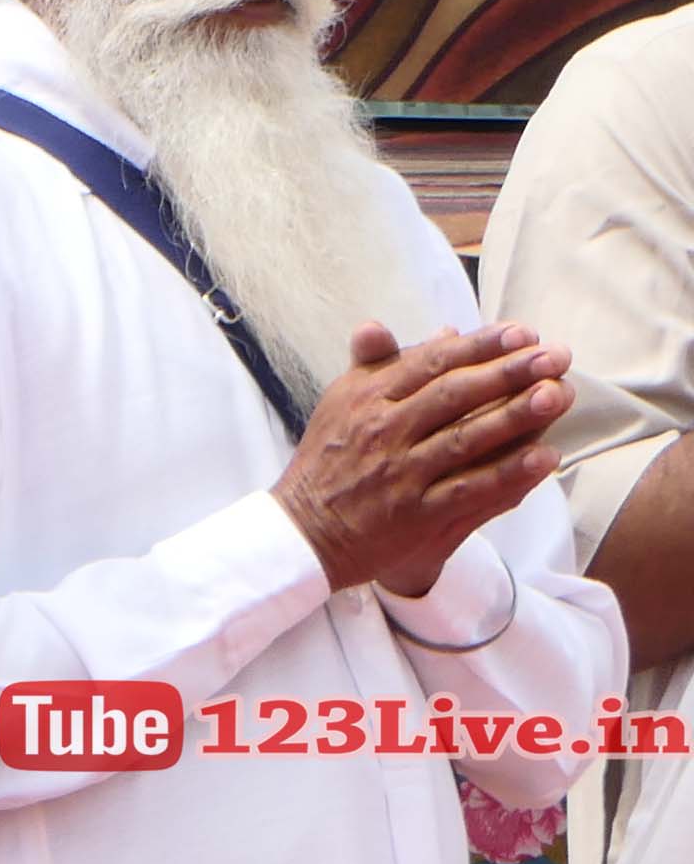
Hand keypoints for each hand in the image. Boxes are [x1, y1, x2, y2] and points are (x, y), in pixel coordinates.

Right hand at [277, 321, 569, 599]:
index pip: (431, 363)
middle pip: (454, 395)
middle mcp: (382, 431)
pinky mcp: (416, 515)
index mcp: (365, 397)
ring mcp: (401, 475)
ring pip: (466, 439)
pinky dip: (509, 474)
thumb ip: (389, 364)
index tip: (525, 333)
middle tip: (556, 356)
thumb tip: (444, 331)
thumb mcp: (344, 402)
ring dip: (516, 416)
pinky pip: (470, 490)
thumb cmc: (332, 460)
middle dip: (509, 372)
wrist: (304, 532)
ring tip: (558, 394)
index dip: (481, 346)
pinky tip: (545, 457)